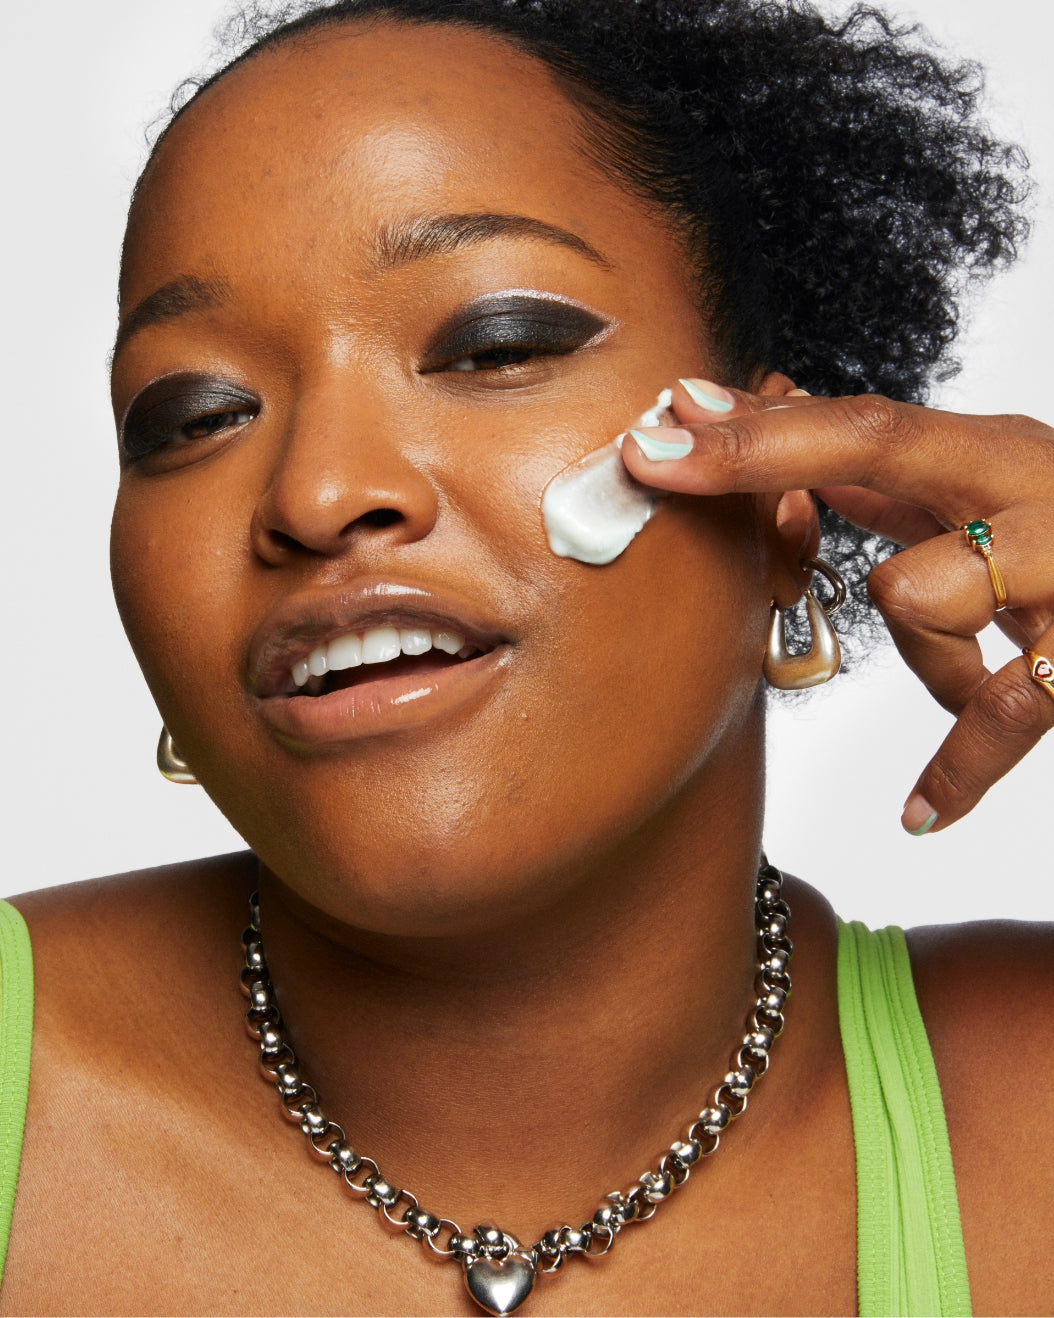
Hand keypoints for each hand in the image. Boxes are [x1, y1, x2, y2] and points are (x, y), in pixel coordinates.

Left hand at [622, 379, 1053, 833]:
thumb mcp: (990, 506)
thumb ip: (889, 480)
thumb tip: (774, 421)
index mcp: (993, 450)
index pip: (853, 420)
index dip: (750, 421)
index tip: (652, 419)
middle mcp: (1031, 483)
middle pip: (879, 445)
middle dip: (760, 454)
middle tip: (659, 463)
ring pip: (927, 581)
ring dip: (918, 633)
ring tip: (955, 656)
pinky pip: (1008, 711)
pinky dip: (961, 766)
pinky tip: (920, 813)